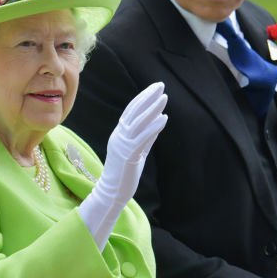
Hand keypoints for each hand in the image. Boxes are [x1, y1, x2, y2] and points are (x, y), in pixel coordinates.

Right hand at [79, 82, 166, 248]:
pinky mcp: (129, 155)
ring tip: (164, 98)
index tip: (154, 88)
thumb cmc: (125, 172)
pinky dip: (153, 127)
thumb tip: (158, 122)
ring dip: (152, 108)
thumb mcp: (138, 151)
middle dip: (148, 97)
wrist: (112, 192)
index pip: (131, 111)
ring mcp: (122, 145)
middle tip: (160, 85)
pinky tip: (164, 118)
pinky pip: (142, 138)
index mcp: (120, 134)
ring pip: (138, 122)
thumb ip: (147, 137)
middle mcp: (119, 136)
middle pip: (134, 111)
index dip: (143, 98)